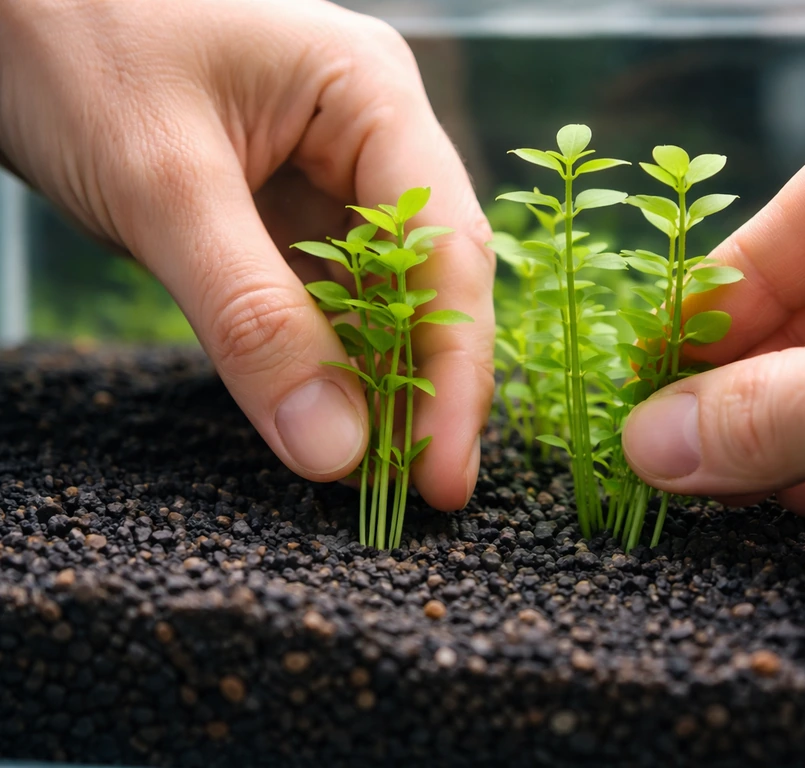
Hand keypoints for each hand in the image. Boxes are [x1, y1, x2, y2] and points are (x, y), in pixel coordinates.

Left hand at [0, 0, 493, 509]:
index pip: (445, 247)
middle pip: (429, 278)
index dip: (454, 370)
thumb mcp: (163, 186)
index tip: (443, 474)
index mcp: (372, 94)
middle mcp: (368, 135)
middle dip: (427, 384)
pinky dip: (325, 361)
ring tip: (379, 474)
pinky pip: (321, 297)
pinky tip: (328, 417)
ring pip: (378, 295)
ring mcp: (325, 173)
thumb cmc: (71, 38)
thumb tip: (335, 449)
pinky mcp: (280, 209)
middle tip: (421, 491)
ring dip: (379, 383)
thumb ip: (252, 319)